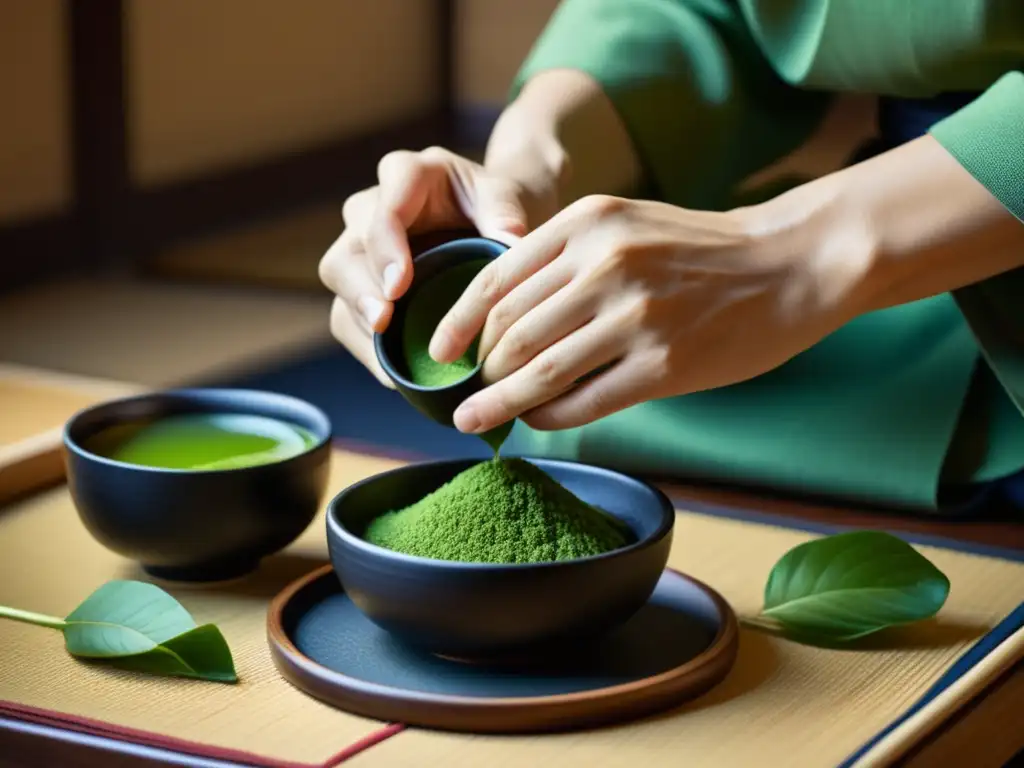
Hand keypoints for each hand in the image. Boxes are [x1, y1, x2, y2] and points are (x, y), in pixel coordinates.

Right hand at [318, 146, 549, 385]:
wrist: (490, 222)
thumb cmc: (496, 205)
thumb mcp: (506, 199)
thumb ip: (505, 213)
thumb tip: (511, 242)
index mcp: (407, 176)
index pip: (384, 208)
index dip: (385, 247)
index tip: (399, 285)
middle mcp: (371, 209)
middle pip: (348, 250)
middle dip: (361, 288)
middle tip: (382, 320)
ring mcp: (359, 248)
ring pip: (340, 284)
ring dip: (359, 320)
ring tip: (385, 352)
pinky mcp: (360, 285)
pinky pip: (347, 316)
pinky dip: (369, 346)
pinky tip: (395, 372)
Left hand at [430, 194, 870, 432]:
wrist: (790, 263)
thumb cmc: (701, 250)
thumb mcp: (627, 224)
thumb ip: (565, 258)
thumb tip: (502, 321)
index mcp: (588, 223)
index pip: (494, 280)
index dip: (455, 323)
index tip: (438, 351)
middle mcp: (605, 264)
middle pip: (510, 332)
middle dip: (480, 369)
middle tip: (468, 391)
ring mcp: (635, 316)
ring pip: (538, 371)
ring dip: (499, 401)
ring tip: (477, 417)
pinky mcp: (664, 364)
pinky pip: (583, 401)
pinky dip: (548, 416)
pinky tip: (535, 421)